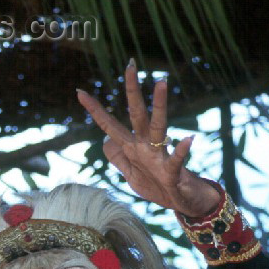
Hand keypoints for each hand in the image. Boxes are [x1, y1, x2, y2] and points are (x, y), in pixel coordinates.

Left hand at [77, 60, 219, 216]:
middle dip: (132, 91)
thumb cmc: (159, 187)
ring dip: (160, 106)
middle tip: (130, 65)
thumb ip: (118, 158)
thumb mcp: (131, 175)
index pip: (110, 126)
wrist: (185, 203)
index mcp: (132, 149)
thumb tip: (104, 141)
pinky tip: (189, 139)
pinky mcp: (173, 173)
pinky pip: (177, 160)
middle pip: (136, 115)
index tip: (80, 92)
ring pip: (159, 127)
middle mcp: (145, 147)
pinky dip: (182, 151)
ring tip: (162, 83)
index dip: (95, 111)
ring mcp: (160, 157)